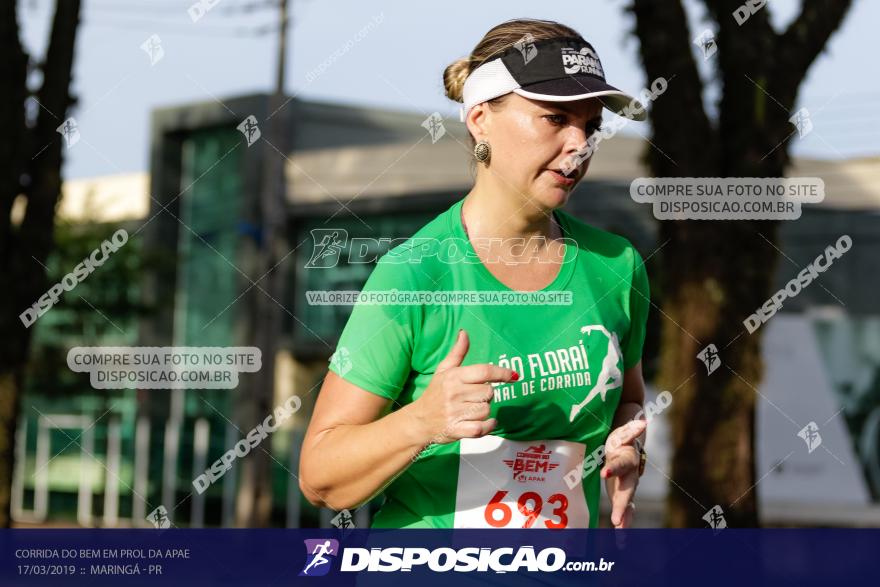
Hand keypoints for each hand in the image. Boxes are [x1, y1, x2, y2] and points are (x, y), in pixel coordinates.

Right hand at [408, 329, 517, 444]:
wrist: (419, 421)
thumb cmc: (435, 393)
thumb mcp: (443, 370)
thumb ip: (457, 352)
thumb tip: (464, 333)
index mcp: (453, 376)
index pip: (484, 371)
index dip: (502, 373)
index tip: (514, 376)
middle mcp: (454, 393)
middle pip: (488, 392)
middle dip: (486, 395)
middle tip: (473, 397)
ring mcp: (455, 412)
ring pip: (486, 409)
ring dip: (484, 411)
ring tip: (471, 410)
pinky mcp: (456, 430)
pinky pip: (482, 428)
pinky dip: (488, 426)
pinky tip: (486, 422)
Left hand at [601, 419, 646, 528]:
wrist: (627, 448)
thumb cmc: (620, 439)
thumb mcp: (622, 432)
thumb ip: (631, 428)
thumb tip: (642, 420)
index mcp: (627, 459)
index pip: (620, 464)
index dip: (613, 468)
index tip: (604, 473)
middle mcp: (630, 476)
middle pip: (627, 492)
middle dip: (621, 506)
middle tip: (617, 520)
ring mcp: (627, 487)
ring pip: (627, 505)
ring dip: (624, 520)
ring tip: (620, 537)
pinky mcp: (623, 495)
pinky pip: (625, 511)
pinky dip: (623, 525)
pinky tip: (620, 540)